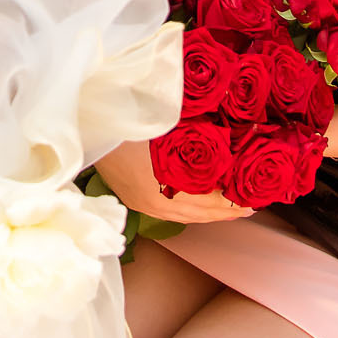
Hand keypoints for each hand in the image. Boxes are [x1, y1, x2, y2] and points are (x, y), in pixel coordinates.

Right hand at [90, 137, 255, 224]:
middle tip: (247, 208)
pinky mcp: (132, 198)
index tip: (250, 202)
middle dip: (224, 213)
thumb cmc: (127, 121)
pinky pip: (169, 211)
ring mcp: (141, 203)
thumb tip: (224, 146)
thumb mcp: (164, 130)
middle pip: (197, 215)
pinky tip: (196, 203)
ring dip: (207, 213)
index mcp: (162, 189)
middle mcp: (153, 203)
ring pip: (183, 216)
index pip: (206, 203)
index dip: (230, 203)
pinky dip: (188, 210)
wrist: (87, 124)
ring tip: (227, 209)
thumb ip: (191, 142)